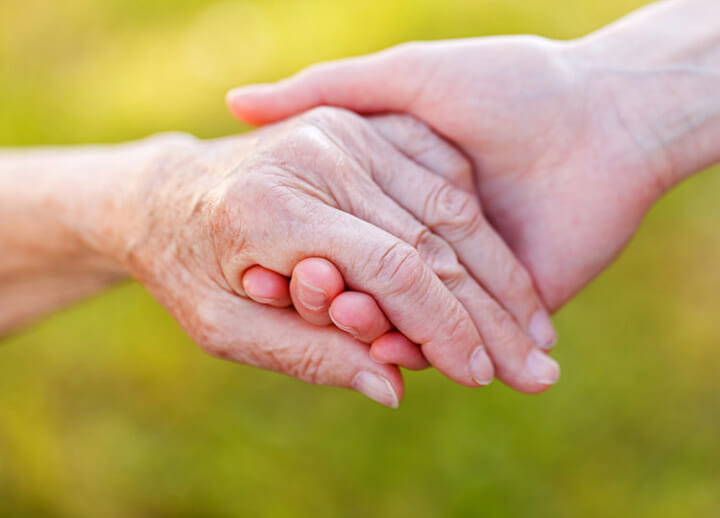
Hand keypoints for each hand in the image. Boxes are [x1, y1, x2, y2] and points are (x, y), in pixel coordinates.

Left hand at [117, 107, 555, 406]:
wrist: (169, 195)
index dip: (443, 327)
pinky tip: (507, 274)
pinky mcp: (363, 125)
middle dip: (489, 312)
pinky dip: (478, 227)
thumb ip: (307, 355)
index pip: (391, 269)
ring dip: (498, 273)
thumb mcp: (224, 328)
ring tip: (536, 329)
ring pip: (448, 206)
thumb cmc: (189, 268)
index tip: (480, 374)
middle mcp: (318, 154)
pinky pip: (440, 175)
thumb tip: (394, 385)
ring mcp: (345, 131)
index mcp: (272, 207)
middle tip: (535, 369)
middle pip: (430, 239)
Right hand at [226, 36, 671, 312]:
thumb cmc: (505, 84)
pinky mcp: (507, 305)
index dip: (299, 255)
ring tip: (343, 321)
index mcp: (399, 190)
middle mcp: (427, 236)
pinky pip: (456, 337)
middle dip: (328, 296)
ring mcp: (468, 275)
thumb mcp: (406, 78)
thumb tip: (234, 104)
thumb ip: (326, 89)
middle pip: (366, 282)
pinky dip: (421, 345)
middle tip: (285, 297)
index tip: (258, 269)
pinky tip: (390, 348)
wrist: (604, 111)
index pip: (336, 236)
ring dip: (369, 325)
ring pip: (404, 316)